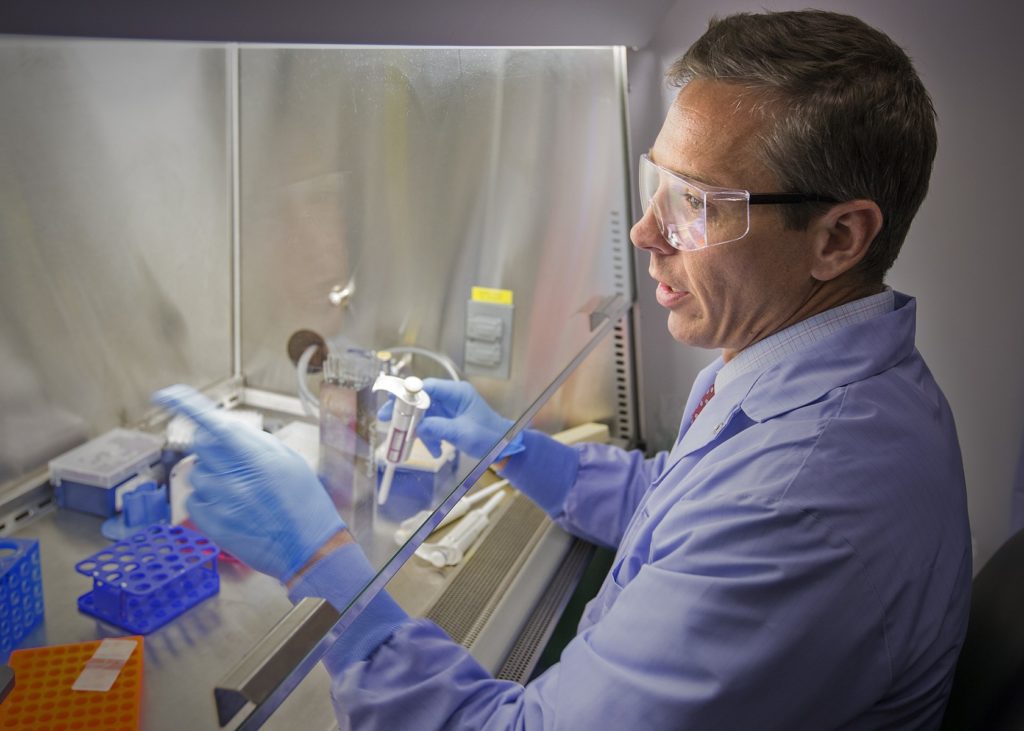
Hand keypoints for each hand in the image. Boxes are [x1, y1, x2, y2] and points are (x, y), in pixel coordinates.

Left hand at [152, 385, 344, 581]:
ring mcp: (218, 500)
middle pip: (200, 445)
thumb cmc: (303, 503)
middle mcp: (232, 475)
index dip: (184, 406)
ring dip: (213, 476)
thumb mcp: (289, 461)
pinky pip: (194, 499)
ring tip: (242, 492)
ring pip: (197, 474)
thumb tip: (227, 430)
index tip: (166, 395)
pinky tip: (234, 508)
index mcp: (255, 455)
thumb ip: (255, 443)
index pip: (212, 422)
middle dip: (212, 446)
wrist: (307, 547)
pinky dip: (208, 500)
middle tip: (235, 462)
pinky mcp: (209, 522)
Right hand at [379, 378, 523, 459]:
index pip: (428, 387)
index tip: (393, 403)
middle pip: (421, 400)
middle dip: (407, 413)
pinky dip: (430, 437)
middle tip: (388, 420)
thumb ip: (439, 428)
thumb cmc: (490, 436)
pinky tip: (435, 450)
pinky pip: (431, 425)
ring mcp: (450, 409)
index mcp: (458, 393)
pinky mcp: (448, 420)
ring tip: (417, 444)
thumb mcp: (463, 433)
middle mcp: (452, 397)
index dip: (408, 394)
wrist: (505, 447)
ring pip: (424, 414)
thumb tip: (418, 427)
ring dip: (420, 430)